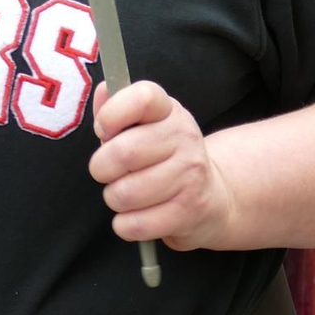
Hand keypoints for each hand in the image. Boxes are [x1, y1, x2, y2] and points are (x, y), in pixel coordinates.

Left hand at [89, 81, 236, 251]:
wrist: (212, 195)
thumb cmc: (163, 159)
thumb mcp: (144, 128)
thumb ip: (118, 109)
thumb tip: (105, 88)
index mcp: (169, 112)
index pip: (142, 98)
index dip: (112, 114)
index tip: (105, 130)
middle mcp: (185, 137)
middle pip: (121, 153)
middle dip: (102, 169)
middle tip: (113, 172)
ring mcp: (190, 174)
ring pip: (123, 194)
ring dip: (116, 199)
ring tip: (131, 193)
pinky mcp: (189, 210)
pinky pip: (132, 225)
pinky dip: (126, 225)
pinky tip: (142, 215)